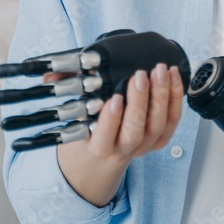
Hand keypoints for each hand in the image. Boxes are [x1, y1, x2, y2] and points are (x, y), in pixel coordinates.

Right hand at [46, 63, 185, 162]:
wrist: (105, 152)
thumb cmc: (90, 125)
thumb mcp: (74, 112)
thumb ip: (65, 89)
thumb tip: (48, 76)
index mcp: (99, 146)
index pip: (105, 137)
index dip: (112, 120)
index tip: (114, 98)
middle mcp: (123, 149)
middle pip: (135, 130)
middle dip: (140, 102)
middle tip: (139, 76)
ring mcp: (145, 145)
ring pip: (157, 124)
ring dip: (161, 96)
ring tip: (159, 71)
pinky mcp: (161, 138)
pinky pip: (173, 120)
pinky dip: (175, 97)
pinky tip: (173, 77)